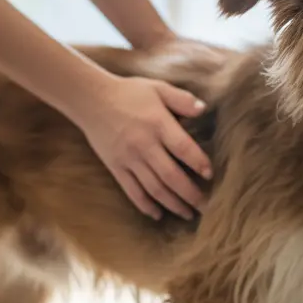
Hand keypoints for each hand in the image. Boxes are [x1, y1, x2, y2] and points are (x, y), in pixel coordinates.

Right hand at [73, 73, 211, 220]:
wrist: (92, 100)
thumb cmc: (129, 93)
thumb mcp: (158, 87)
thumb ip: (181, 99)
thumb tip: (203, 109)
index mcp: (158, 124)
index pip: (183, 148)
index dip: (198, 163)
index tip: (210, 175)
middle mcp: (144, 144)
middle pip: (171, 175)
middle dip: (191, 194)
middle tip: (207, 207)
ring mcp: (129, 159)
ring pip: (154, 188)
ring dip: (173, 204)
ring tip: (188, 214)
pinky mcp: (116, 167)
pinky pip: (132, 191)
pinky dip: (145, 205)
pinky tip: (158, 215)